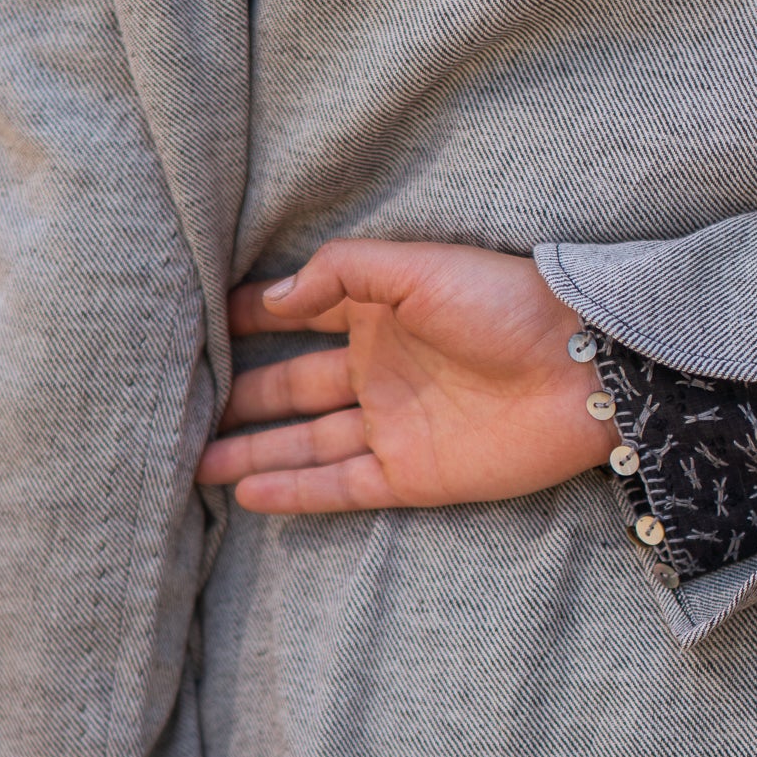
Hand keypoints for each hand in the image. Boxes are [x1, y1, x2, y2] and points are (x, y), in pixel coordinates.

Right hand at [196, 239, 617, 511]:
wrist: (582, 367)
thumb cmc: (506, 302)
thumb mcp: (417, 267)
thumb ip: (343, 274)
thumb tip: (275, 297)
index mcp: (381, 314)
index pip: (299, 316)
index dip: (250, 320)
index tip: (193, 326)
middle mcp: (379, 370)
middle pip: (291, 387)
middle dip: (236, 398)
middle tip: (173, 410)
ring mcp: (393, 425)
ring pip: (305, 441)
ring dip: (251, 449)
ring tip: (190, 462)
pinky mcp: (413, 474)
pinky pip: (340, 485)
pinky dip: (294, 489)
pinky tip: (245, 490)